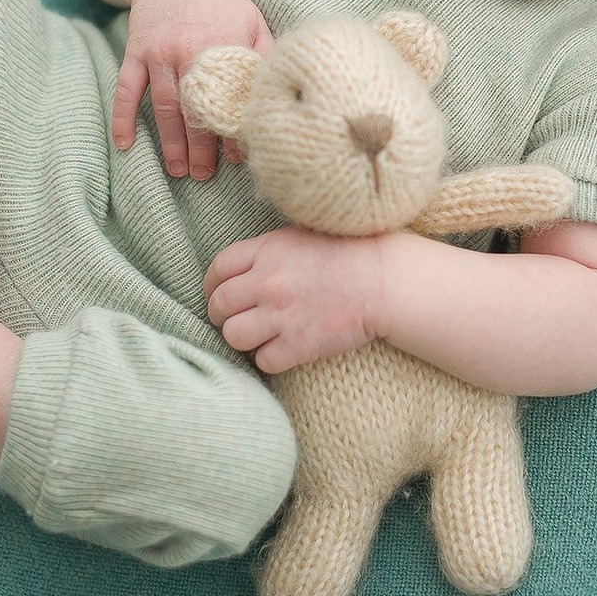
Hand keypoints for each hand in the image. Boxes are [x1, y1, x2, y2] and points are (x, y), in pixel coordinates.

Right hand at [114, 0, 272, 179]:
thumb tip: (278, 97)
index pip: (231, 99)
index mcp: (225, 45)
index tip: (237, 158)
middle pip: (196, 109)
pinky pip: (127, 90)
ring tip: (178, 170)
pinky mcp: (136, 50)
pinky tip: (125, 144)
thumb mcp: (252, 21)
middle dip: (201, 147)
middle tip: (204, 176)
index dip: (234, 131)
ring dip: (171, 142)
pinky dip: (123, 118)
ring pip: (165, 106)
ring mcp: (159, 52)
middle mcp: (190, 50)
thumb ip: (266, 56)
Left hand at [203, 226, 395, 373]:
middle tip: (235, 318)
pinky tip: (283, 349)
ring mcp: (282, 315)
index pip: (218, 270)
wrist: (384, 281)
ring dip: (242, 338)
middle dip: (221, 315)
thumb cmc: (348, 253)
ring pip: (233, 336)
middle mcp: (269, 282)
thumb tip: (240, 267)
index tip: (218, 294)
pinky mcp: (299, 345)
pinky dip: (269, 358)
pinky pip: (264, 360)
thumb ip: (268, 250)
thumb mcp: (301, 235)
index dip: (212, 285)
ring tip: (257, 336)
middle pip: (219, 306)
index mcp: (268, 250)